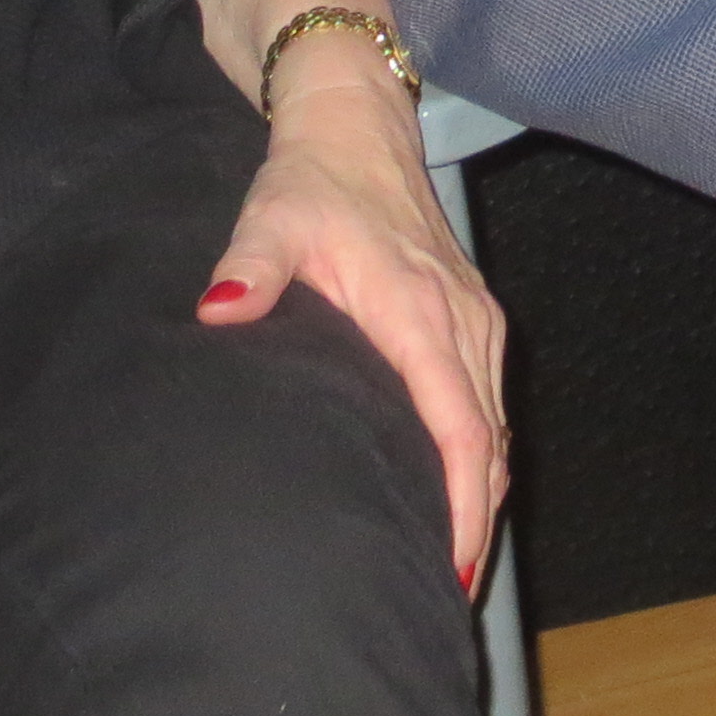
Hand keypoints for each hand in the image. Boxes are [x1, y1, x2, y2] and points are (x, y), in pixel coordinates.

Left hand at [199, 44, 510, 589]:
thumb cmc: (312, 179)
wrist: (357, 125)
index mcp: (418, 308)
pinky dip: (485, 453)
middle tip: (449, 590)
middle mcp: (462, 318)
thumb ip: (249, 268)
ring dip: (484, 491)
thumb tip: (219, 311)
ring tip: (457, 562)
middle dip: (478, 517)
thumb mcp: (271, 219)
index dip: (463, 496)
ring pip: (496, 424)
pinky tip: (465, 492)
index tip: (455, 559)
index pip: (459, 421)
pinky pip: (491, 401)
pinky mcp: (475, 315)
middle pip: (488, 438)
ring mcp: (476, 316)